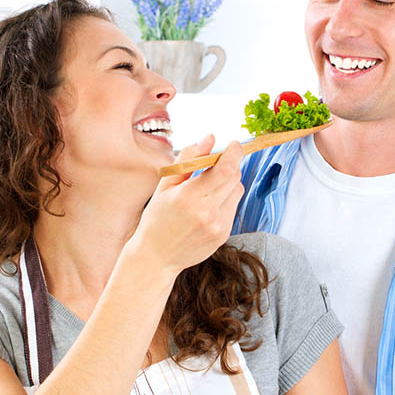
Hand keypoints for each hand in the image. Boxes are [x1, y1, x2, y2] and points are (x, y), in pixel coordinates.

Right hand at [133, 135, 243, 275]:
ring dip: (228, 183)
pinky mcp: (224, 235)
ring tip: (208, 189)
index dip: (234, 153)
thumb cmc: (157, 218)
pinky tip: (207, 207)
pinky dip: (225, 201)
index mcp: (189, 197)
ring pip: (237, 191)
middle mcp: (207, 212)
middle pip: (235, 177)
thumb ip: (188, 158)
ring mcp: (218, 226)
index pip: (225, 169)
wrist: (157, 256)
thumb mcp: (165, 185)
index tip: (234, 145)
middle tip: (215, 164)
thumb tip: (210, 138)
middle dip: (229, 165)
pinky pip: (233, 207)